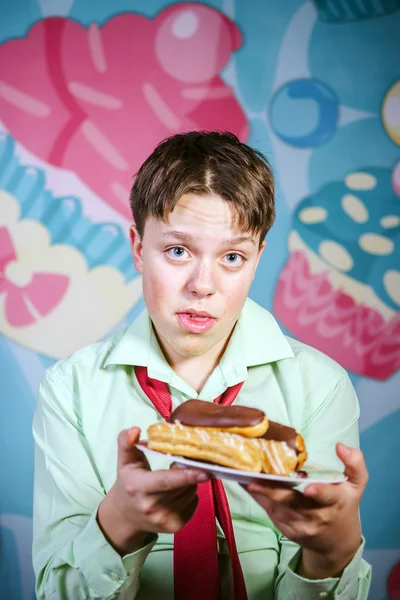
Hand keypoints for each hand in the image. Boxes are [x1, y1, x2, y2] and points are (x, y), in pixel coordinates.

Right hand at [97, 427, 208, 554]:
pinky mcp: (175, 527)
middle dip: (187, 471)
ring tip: (174, 478)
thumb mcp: (125, 461)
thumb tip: (135, 429)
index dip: (186, 476)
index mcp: (139, 487)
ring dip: (189, 482)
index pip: (166, 481)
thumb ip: (126, 442)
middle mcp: (151, 507)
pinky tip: (176, 491)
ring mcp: (164, 519)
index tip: (205, 471)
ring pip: (191, 493)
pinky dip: (190, 494)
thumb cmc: (128, 482)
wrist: (124, 516)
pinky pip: (194, 503)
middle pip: (183, 485)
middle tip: (178, 464)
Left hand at [244, 443, 367, 578]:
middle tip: (255, 479)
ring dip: (259, 491)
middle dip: (273, 492)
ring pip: (276, 507)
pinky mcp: (285, 528)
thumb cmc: (344, 505)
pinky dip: (257, 496)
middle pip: (293, 503)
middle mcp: (316, 516)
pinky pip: (269, 511)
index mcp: (336, 502)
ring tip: (244, 474)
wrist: (336, 542)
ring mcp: (299, 525)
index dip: (319, 493)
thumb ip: (354, 464)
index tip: (309, 488)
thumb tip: (341, 446)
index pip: (328, 497)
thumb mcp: (356, 485)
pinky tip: (245, 482)